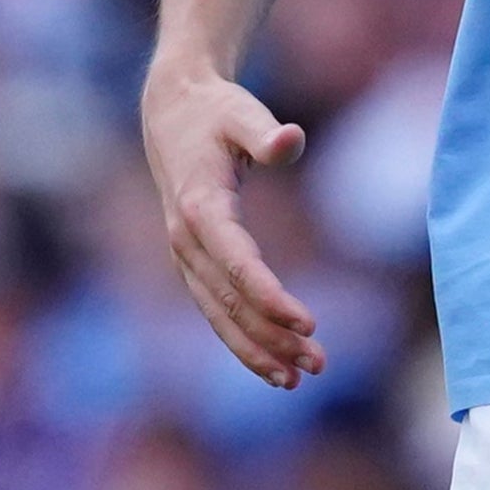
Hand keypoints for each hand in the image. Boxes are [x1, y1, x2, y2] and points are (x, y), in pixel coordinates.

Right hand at [143, 68, 325, 385]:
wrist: (172, 113)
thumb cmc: (216, 111)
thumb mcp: (242, 112)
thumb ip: (265, 133)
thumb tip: (290, 139)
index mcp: (200, 207)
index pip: (238, 265)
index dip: (271, 297)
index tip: (308, 323)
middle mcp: (186, 240)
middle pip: (230, 301)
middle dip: (272, 337)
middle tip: (317, 363)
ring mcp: (185, 256)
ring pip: (221, 315)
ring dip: (257, 350)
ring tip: (298, 378)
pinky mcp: (193, 263)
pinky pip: (217, 310)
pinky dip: (242, 340)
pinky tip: (274, 365)